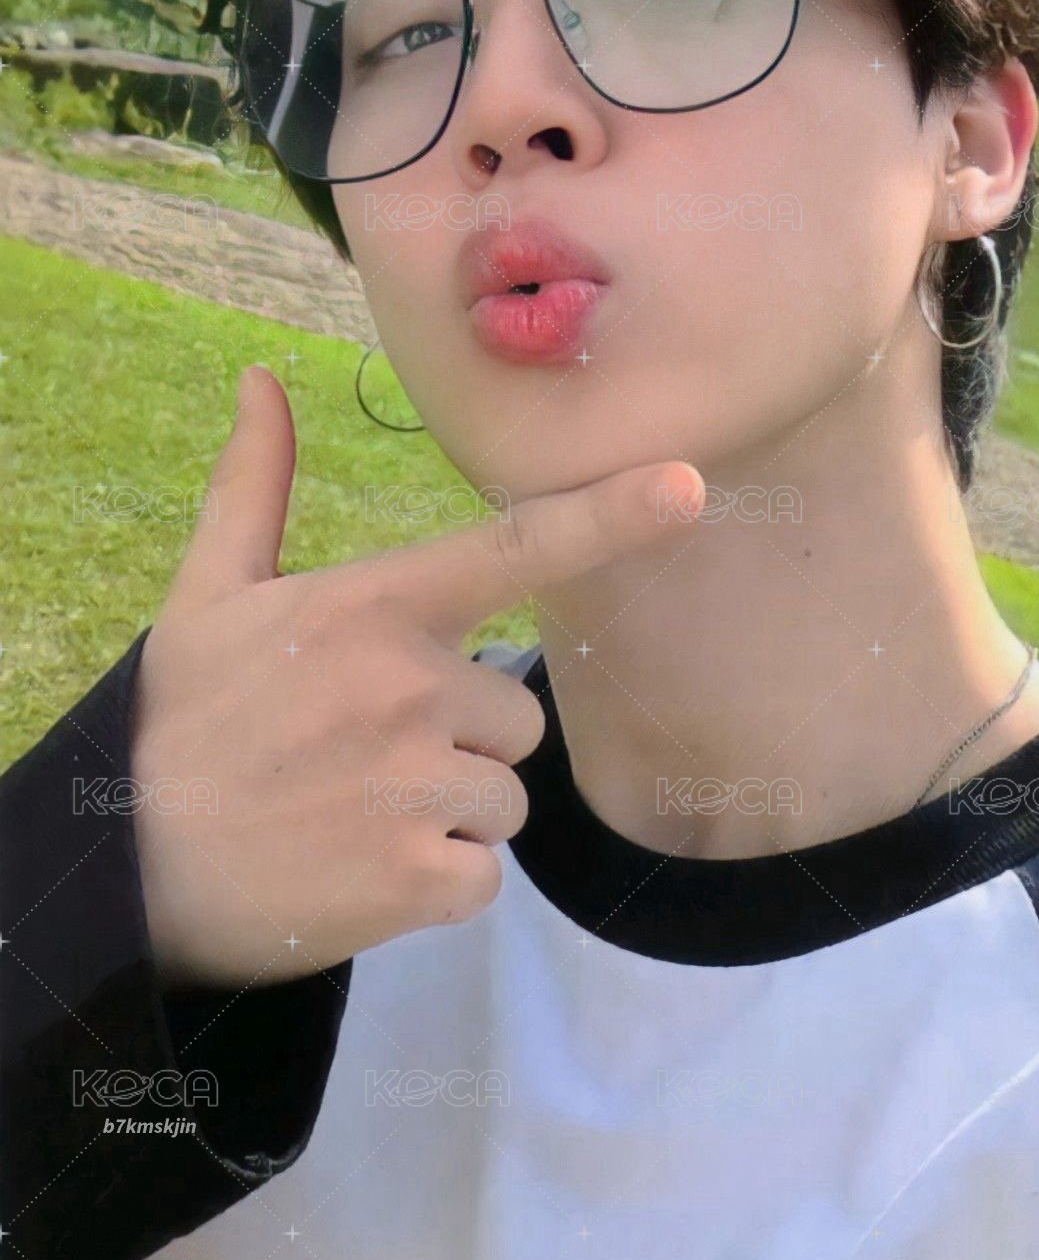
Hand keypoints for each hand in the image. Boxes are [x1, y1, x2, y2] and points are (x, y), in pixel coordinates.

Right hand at [130, 365, 704, 988]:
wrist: (128, 871)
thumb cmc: (182, 722)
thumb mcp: (208, 594)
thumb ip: (254, 486)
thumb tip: (261, 379)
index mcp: (371, 607)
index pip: (510, 550)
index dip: (609, 515)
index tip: (689, 484)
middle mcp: (407, 686)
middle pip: (514, 710)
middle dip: (461, 735)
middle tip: (364, 753)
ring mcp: (416, 784)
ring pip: (505, 794)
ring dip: (450, 809)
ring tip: (356, 812)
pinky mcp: (419, 878)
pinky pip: (484, 872)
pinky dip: (438, 880)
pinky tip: (364, 868)